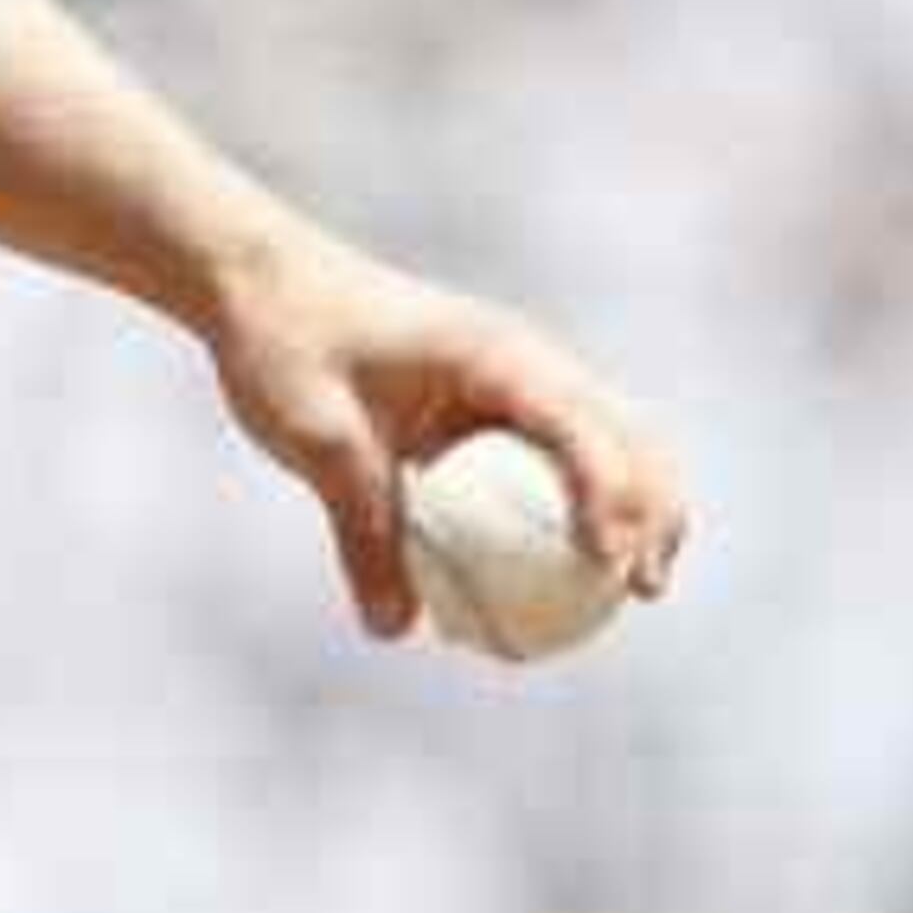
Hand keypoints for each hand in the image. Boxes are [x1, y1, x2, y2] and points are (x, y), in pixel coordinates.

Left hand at [203, 231, 688, 639]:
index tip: (609, 567)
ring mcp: (514, 378)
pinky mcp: (492, 401)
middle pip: (627, 433)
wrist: (256, 282)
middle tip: (644, 590)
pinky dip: (580, 505)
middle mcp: (524, 361)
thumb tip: (396, 630)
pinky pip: (558, 457)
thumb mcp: (316, 439)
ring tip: (633, 588)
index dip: (613, 498)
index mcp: (496, 355)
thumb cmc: (284, 344)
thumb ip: (362, 531)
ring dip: (635, 508)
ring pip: (608, 443)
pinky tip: (558, 572)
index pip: (584, 427)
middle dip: (655, 511)